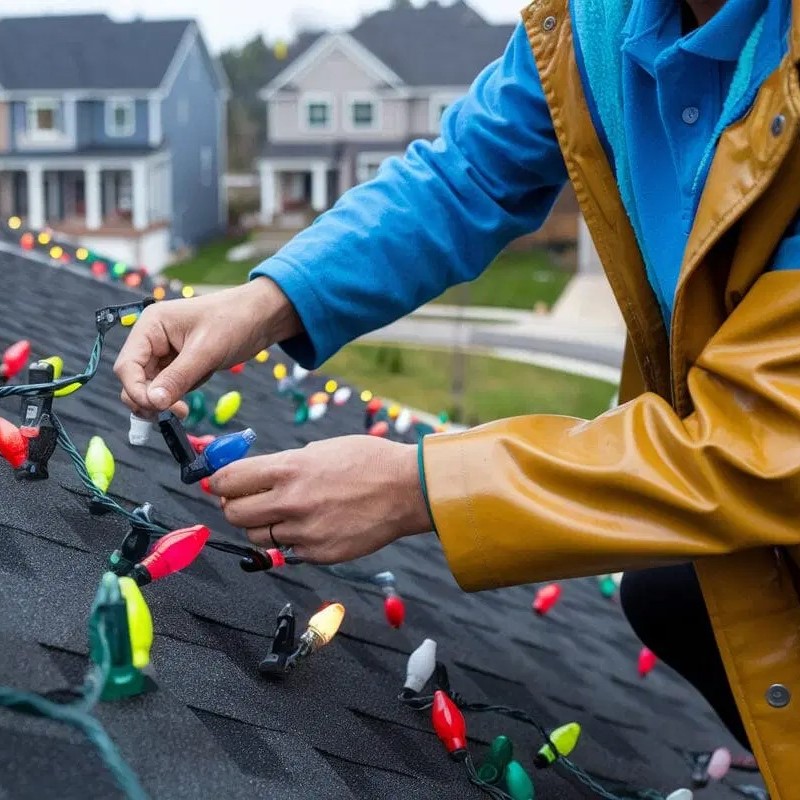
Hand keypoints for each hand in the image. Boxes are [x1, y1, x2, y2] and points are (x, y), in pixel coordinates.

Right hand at [114, 277, 301, 415]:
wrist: (261, 316)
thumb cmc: (234, 321)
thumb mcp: (206, 351)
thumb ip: (178, 377)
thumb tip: (153, 402)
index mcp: (150, 326)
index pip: (127, 366)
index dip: (136, 390)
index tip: (157, 408)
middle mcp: (152, 339)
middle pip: (134, 379)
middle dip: (149, 400)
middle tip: (175, 413)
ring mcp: (164, 353)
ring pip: (149, 387)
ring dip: (162, 402)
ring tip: (184, 411)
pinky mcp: (179, 365)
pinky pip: (167, 387)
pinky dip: (174, 398)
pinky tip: (189, 401)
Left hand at [209, 436, 432, 562]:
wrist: (407, 489)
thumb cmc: (368, 461)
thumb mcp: (320, 449)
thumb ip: (284, 465)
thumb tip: (255, 476)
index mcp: (288, 469)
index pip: (229, 480)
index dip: (221, 481)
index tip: (222, 483)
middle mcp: (290, 501)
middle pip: (233, 513)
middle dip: (235, 506)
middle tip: (248, 501)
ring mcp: (303, 531)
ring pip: (255, 536)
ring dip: (261, 526)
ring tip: (285, 513)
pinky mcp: (318, 553)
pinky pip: (287, 551)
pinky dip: (291, 540)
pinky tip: (312, 525)